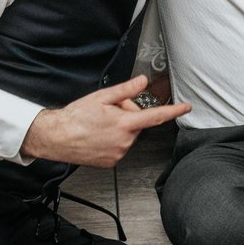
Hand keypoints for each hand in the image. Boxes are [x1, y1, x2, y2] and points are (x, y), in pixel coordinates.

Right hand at [22, 76, 189, 167]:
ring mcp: (118, 153)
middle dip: (128, 115)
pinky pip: (120, 147)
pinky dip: (113, 140)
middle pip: (137, 124)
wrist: (57, 137)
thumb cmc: (76, 117)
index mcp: (124, 123)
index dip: (173, 111)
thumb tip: (142, 82)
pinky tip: (99, 136)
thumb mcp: (101, 97)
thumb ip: (125, 90)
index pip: (156, 117)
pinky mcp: (111, 162)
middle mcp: (124, 141)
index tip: (186, 107)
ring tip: (100, 125)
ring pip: (128, 136)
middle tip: (109, 111)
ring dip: (120, 128)